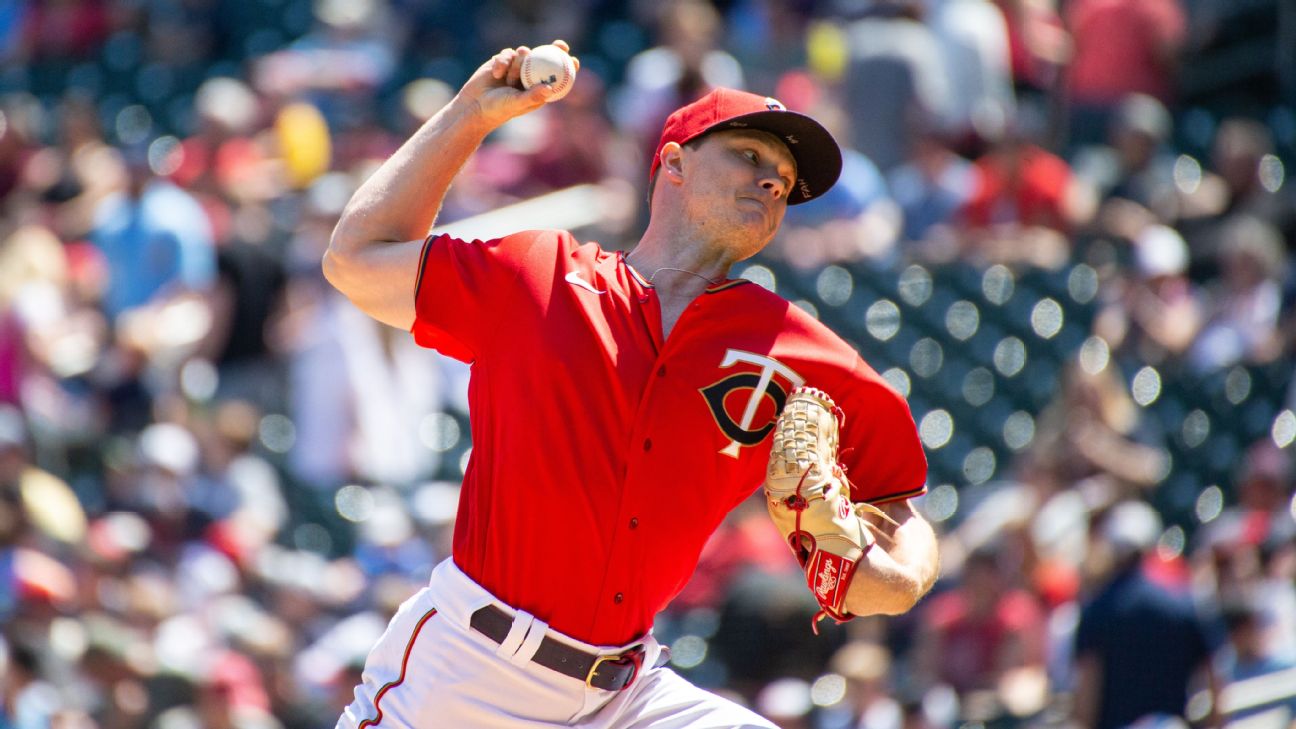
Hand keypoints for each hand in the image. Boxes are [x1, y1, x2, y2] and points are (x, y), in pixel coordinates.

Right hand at [456, 41, 580, 128]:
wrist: (474, 106)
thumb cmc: (498, 110)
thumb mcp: (516, 103)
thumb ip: (532, 95)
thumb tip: (549, 87)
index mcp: (537, 89)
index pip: (556, 75)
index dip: (567, 66)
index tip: (574, 60)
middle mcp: (528, 77)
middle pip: (545, 58)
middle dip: (555, 49)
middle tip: (560, 44)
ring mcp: (515, 68)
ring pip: (523, 54)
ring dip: (517, 64)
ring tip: (509, 78)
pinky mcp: (502, 62)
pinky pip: (506, 54)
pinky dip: (502, 63)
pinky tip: (496, 74)